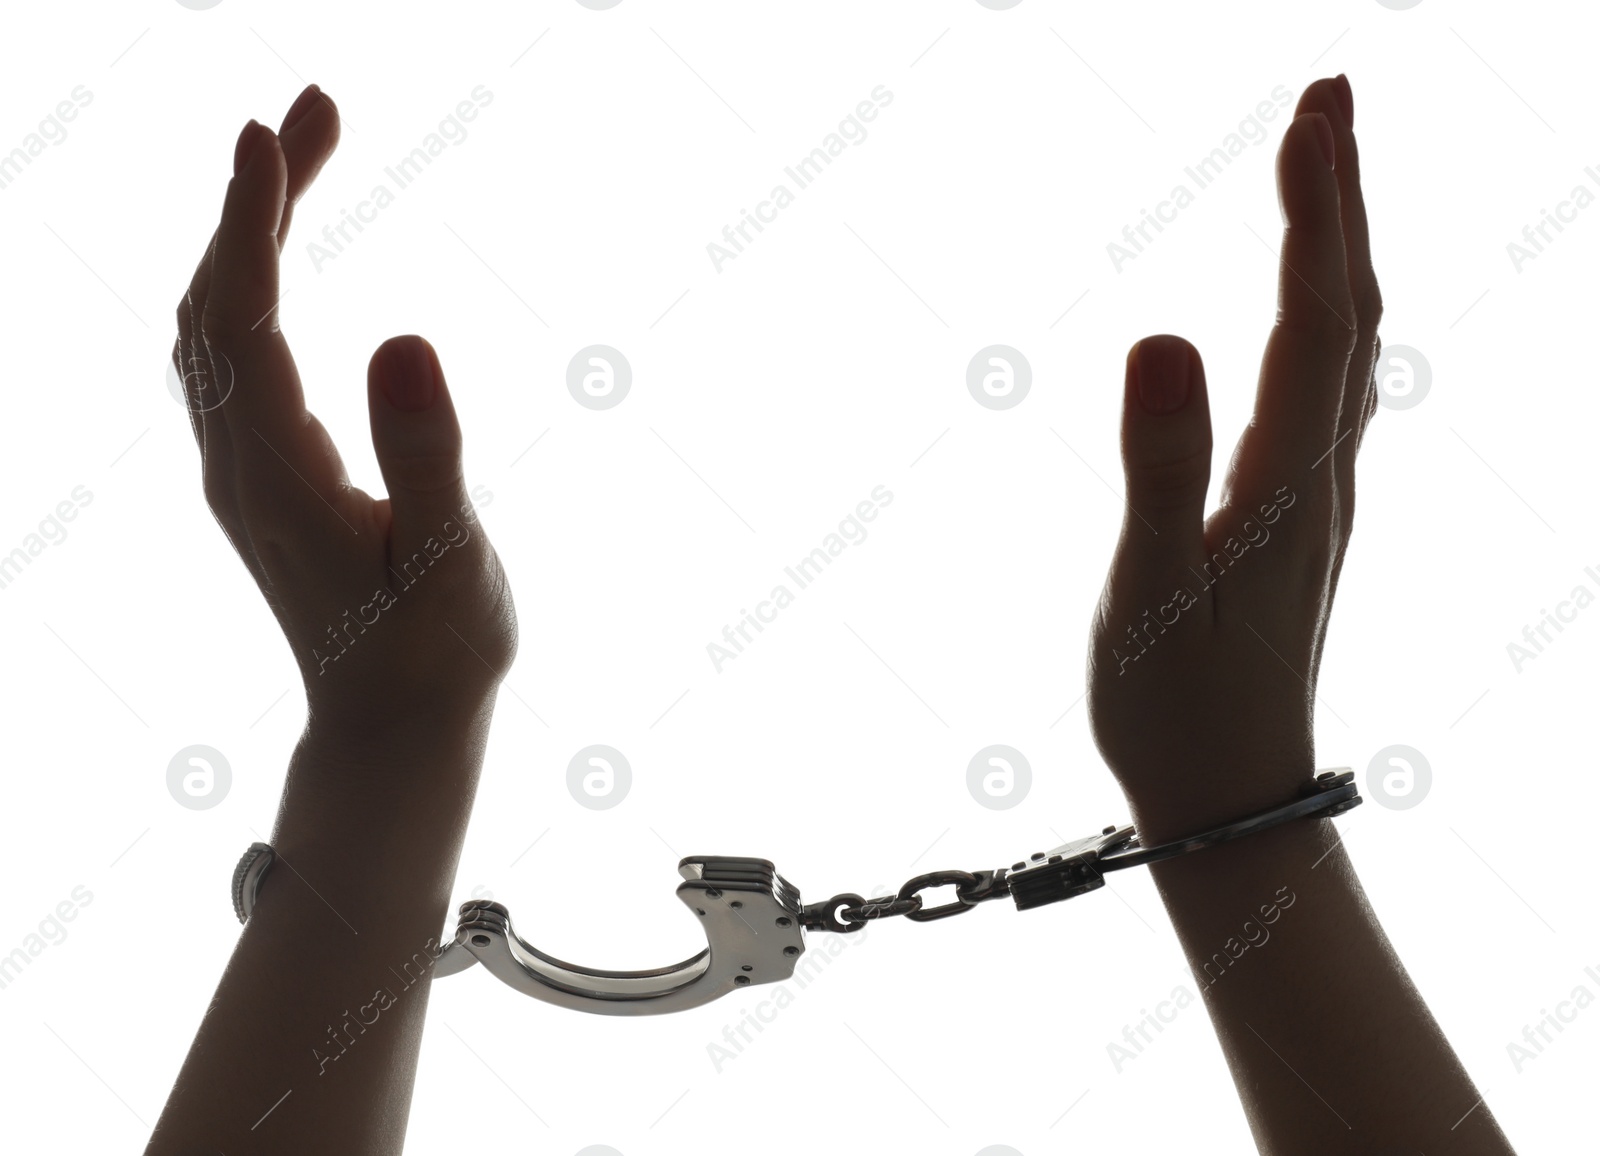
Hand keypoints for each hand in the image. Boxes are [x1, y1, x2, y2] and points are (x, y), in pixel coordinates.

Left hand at [172, 86, 516, 746]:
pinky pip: (231, 353)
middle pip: (214, 301)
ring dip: (248, 231)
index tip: (274, 129)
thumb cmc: (433, 652)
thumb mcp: (447, 560)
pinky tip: (284, 251)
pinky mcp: (260, 473)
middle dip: (255, 197)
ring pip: (213, 322)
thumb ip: (427, 455)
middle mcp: (237, 462)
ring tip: (309, 151)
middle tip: (318, 107)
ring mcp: (241, 468)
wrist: (391, 725)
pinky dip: (249, 278)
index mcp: (278, 475)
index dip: (252, 220)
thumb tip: (406, 337)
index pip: (243, 320)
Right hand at [1086, 75, 1378, 841]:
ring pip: (1350, 346)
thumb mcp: (1147, 590)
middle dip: (1343, 197)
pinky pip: (1330, 388)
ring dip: (1340, 247)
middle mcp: (1321, 474)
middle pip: (1352, 310)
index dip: (1318, 209)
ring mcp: (1316, 495)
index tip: (1313, 109)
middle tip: (1326, 98)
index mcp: (1287, 479)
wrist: (1229, 795)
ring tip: (1321, 171)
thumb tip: (1160, 334)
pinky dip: (1326, 312)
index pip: (1317, 317)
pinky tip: (1310, 306)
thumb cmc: (1176, 705)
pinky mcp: (1294, 516)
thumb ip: (1157, 466)